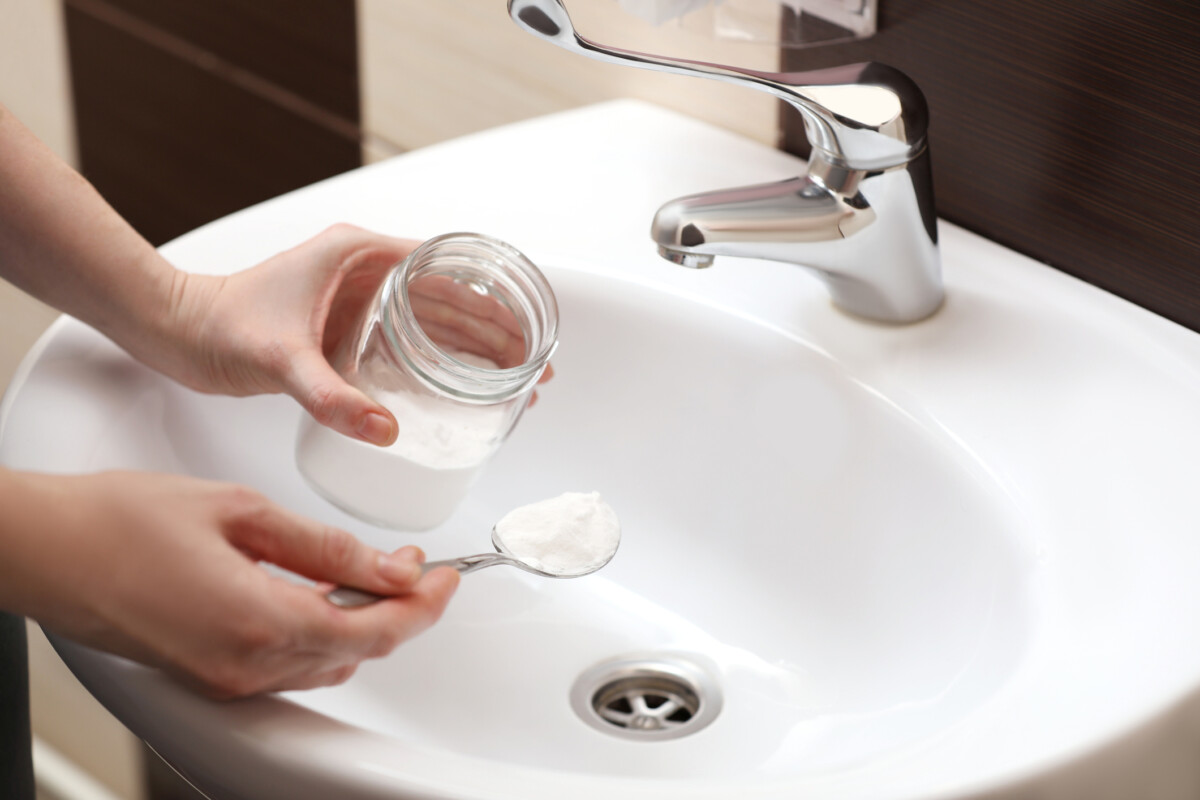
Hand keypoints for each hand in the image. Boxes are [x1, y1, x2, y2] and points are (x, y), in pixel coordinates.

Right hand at [1, 469, 459, 697]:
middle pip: (358, 652)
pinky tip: (321, 594)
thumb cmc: (124, 521)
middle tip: (416, 566)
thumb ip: (326, 548)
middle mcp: (248, 666)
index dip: (424, 605)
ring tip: (374, 574)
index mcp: (262, 622)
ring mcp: (226, 678)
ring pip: (327, 663)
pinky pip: (289, 665)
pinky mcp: (208, 675)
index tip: (447, 574)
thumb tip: (391, 568)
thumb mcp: (243, 514)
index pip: (377, 631)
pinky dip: (321, 634)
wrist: (44, 551)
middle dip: (400, 611)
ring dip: (362, 624)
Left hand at [143, 224, 553, 444]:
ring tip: (513, 379)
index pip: (448, 270)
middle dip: (496, 331)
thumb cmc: (219, 324)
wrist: (176, 331)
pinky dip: (440, 362)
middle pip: (452, 299)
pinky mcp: (346, 331)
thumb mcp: (280, 359)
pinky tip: (461, 389)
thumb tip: (384, 429)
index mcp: (360, 255)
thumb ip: (330, 396)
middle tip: (532, 365)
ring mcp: (358, 302)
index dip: (493, 302)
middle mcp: (366, 273)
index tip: (523, 333)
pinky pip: (408, 344)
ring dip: (475, 348)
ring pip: (435, 322)